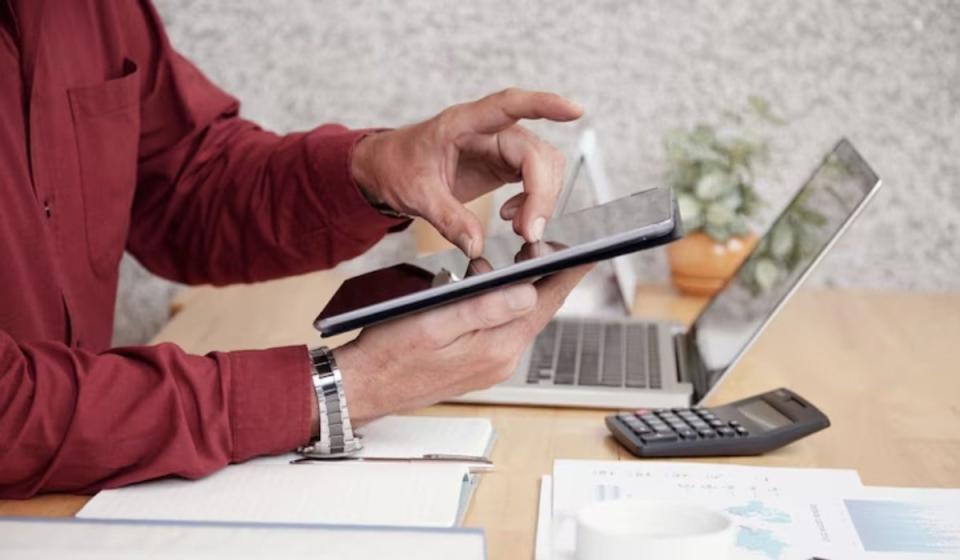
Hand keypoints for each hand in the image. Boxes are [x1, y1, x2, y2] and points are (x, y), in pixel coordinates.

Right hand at [335, 265, 591, 424]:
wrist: (363, 388)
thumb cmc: (390, 354)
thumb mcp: (435, 322)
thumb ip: (485, 308)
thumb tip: (529, 292)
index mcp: (497, 348)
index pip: (547, 303)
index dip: (567, 273)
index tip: (588, 250)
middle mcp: (501, 361)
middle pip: (537, 310)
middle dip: (544, 277)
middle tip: (544, 246)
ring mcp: (491, 366)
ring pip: (518, 319)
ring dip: (518, 291)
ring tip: (510, 264)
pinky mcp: (478, 366)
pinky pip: (501, 330)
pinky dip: (500, 307)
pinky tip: (484, 293)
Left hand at [350, 89, 582, 256]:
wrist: (385, 169)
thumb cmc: (396, 167)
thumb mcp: (415, 195)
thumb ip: (447, 218)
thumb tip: (475, 245)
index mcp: (462, 123)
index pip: (509, 105)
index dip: (544, 104)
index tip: (574, 111)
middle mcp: (488, 131)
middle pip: (535, 152)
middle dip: (541, 192)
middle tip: (529, 232)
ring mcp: (499, 147)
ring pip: (543, 165)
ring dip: (541, 199)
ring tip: (520, 228)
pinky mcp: (503, 164)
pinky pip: (535, 179)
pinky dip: (533, 202)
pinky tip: (513, 218)